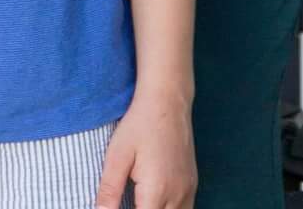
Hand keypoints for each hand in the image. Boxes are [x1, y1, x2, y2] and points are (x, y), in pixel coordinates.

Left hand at [95, 85, 194, 207]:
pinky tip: (156, 202)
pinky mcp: (193, 185)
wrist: (168, 103)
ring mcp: (188, 192)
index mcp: (156, 192)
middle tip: (130, 200)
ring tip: (140, 200)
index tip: (119, 206)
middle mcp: (178, 197)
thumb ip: (109, 189)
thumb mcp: (117, 155)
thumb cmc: (139, 126)